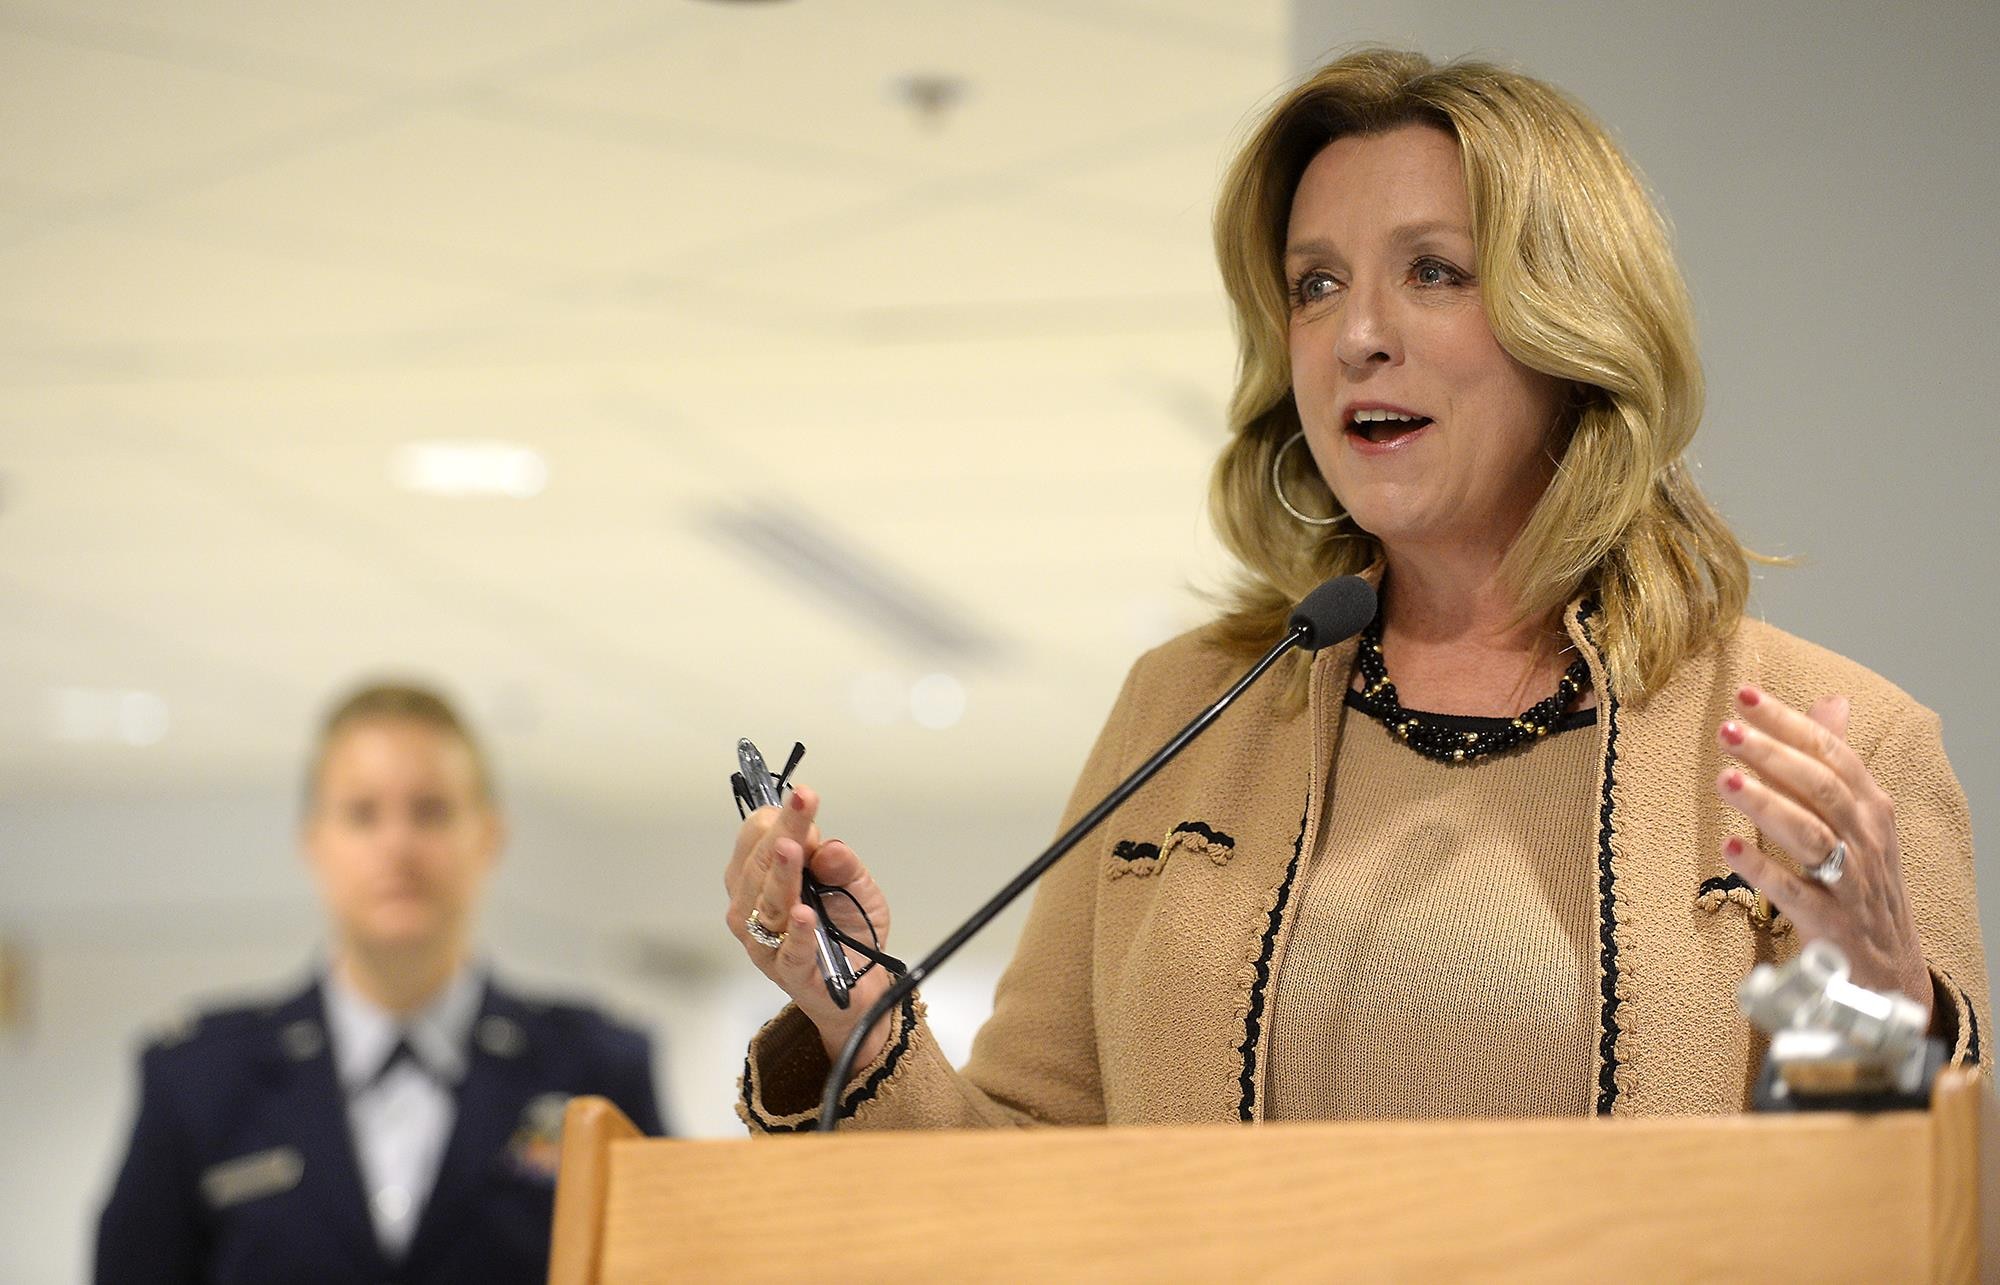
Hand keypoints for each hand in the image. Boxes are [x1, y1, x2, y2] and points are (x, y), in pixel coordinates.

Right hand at [724, 785, 895, 1065]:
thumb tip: (828, 846)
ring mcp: (763, 941)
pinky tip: (804, 914)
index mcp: (759, 876)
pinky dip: (796, 933)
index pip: (758, 835)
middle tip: (803, 802)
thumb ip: (843, 865)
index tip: (807, 803)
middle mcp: (751, 905)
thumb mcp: (856, 885)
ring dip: (781, 874)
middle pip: (761, 861)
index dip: (784, 819)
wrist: (861, 985)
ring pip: (768, 902)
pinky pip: (788, 950)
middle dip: (785, 830)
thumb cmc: (848, 927)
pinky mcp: (786, 972)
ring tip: (793, 849)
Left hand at [1714, 685, 1930, 1013]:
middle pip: (1820, 788)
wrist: (1887, 970)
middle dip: (1773, 755)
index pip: (1831, 753)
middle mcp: (1866, 840)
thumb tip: (1831, 700)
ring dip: (1767, 805)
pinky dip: (1763, 869)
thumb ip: (1837, 760)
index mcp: (1872, 809)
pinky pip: (1796, 893)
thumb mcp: (1860, 818)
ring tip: (1724, 781)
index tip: (1745, 695)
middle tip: (1727, 730)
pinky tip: (1730, 847)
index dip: (1789, 722)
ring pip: (1811, 835)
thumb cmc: (1863, 882)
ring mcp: (1851, 883)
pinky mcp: (1830, 924)